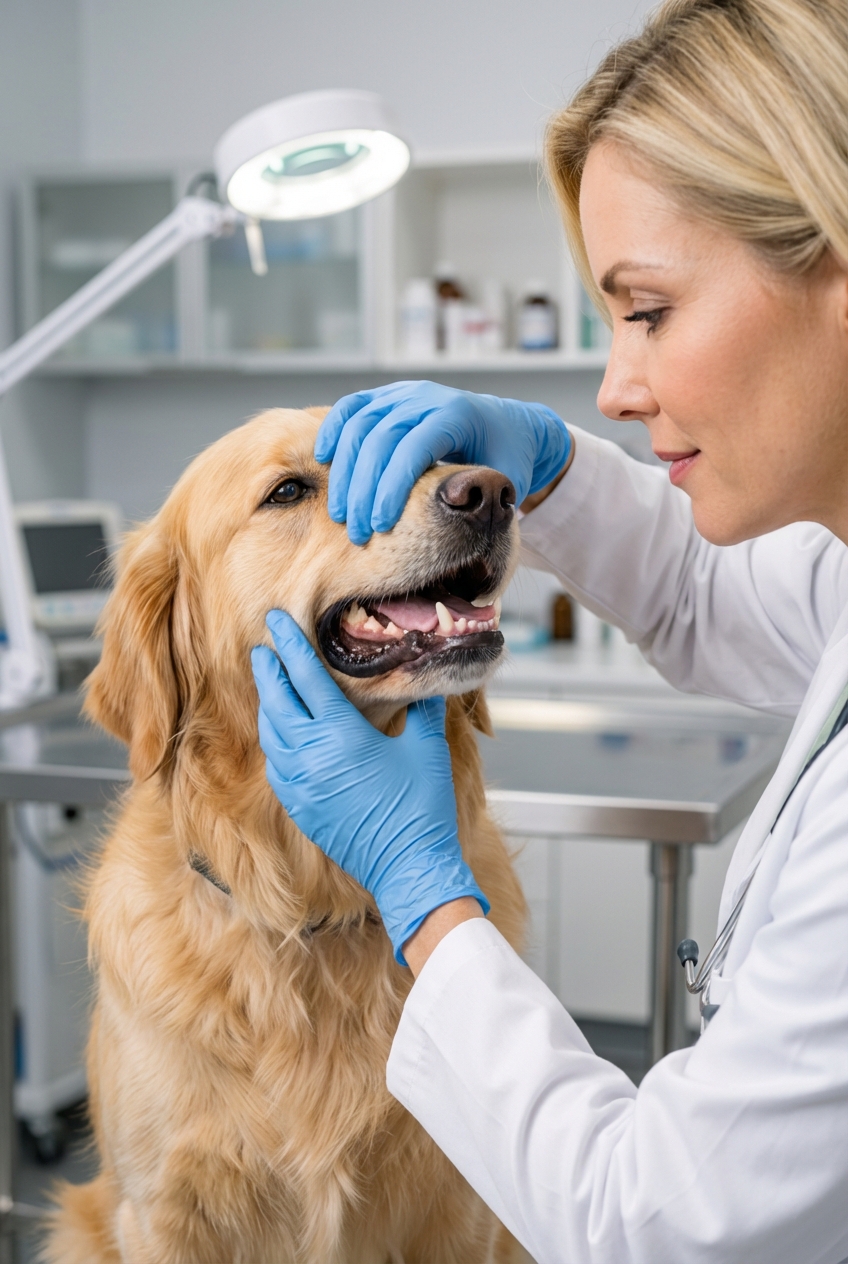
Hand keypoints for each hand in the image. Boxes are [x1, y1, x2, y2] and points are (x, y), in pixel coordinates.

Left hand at [251, 611, 488, 964]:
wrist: (408, 869)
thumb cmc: (422, 809)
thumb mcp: (427, 748)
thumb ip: (423, 707)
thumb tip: (426, 675)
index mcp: (341, 735)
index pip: (305, 677)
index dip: (289, 645)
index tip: (276, 622)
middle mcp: (311, 758)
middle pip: (277, 702)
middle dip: (269, 671)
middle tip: (264, 648)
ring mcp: (301, 786)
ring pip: (271, 734)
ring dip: (268, 705)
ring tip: (270, 686)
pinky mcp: (300, 808)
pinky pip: (276, 765)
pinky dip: (274, 741)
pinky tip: (281, 735)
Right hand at [315, 381, 570, 542]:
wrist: (508, 424)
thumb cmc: (508, 460)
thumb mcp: (510, 482)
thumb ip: (492, 507)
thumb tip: (468, 545)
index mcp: (458, 416)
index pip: (414, 449)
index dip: (393, 489)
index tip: (381, 527)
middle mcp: (427, 397)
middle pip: (380, 438)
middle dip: (363, 489)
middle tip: (357, 533)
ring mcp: (404, 393)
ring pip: (359, 423)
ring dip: (343, 470)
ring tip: (341, 512)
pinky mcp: (387, 396)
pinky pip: (351, 407)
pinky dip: (333, 432)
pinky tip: (323, 461)